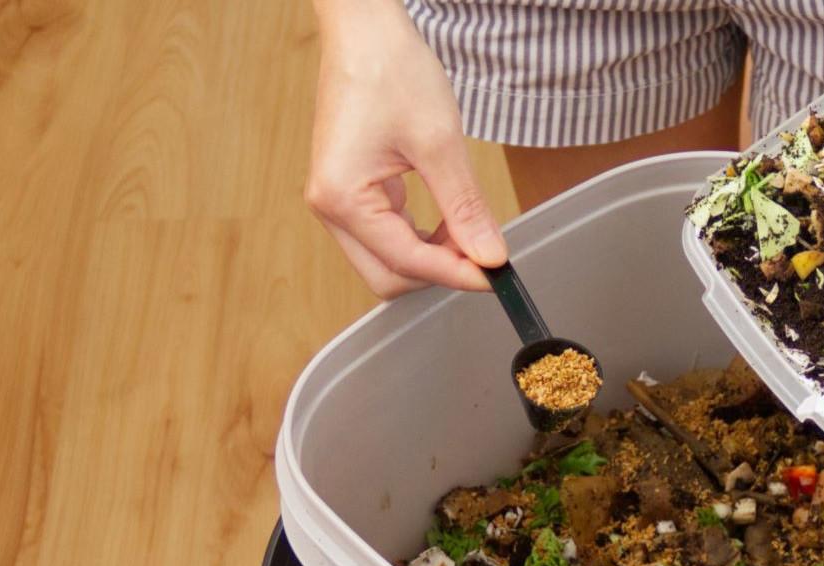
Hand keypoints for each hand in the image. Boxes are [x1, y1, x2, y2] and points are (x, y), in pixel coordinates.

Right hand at [306, 0, 507, 298]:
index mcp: (342, 197)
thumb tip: (489, 256)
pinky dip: (418, 239)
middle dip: (437, 272)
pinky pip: (384, 237)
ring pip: (386, 262)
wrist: (365, 30)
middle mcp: (329, 208)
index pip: (405, 261)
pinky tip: (447, 222)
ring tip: (468, 231)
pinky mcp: (348, 194)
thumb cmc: (390, 68)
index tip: (493, 275)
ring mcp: (335, 203)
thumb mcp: (439, 141)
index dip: (454, 273)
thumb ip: (465, 207)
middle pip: (388, 276)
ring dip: (429, 257)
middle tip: (482, 254)